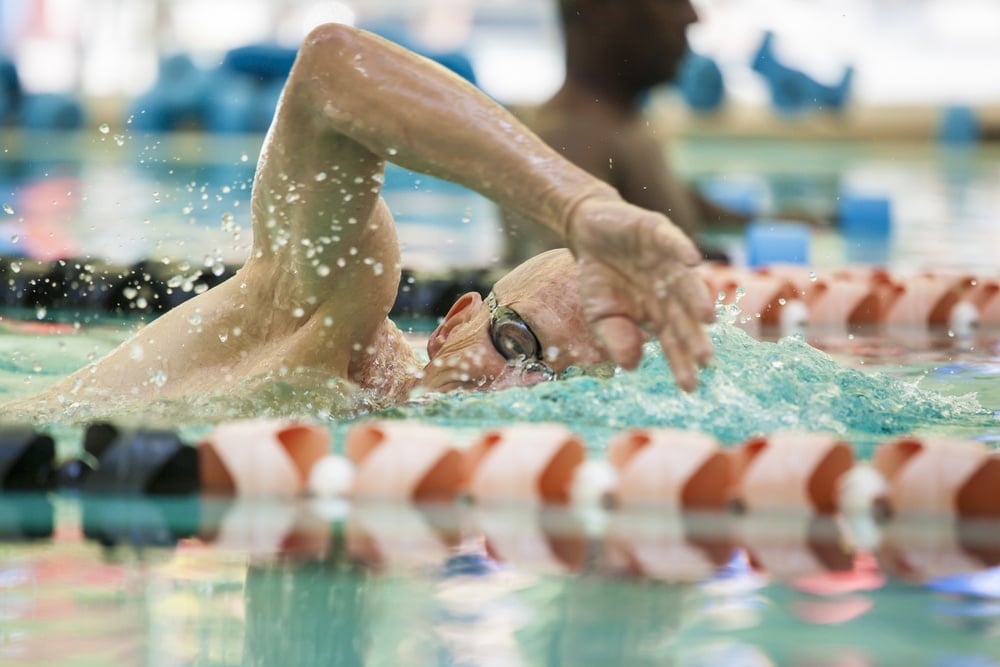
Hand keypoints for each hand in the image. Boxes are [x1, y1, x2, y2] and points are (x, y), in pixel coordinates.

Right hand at [567, 196, 714, 391]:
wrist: (588, 232)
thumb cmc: (599, 277)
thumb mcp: (600, 314)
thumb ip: (616, 339)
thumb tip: (633, 366)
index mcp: (659, 312)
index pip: (674, 341)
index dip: (681, 362)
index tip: (689, 387)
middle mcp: (670, 289)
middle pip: (686, 317)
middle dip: (695, 338)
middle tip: (706, 361)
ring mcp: (668, 261)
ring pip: (687, 282)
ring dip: (697, 298)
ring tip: (707, 317)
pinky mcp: (659, 232)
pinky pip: (673, 241)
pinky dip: (681, 249)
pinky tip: (691, 260)